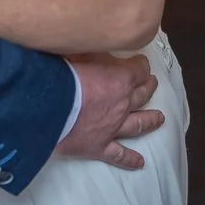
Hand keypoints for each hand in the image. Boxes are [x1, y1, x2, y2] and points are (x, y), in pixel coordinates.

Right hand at [58, 53, 166, 171]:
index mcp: (120, 78)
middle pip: (141, 95)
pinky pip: (118, 155)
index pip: (139, 70)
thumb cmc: (59, 74)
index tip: (141, 62)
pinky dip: (130, 159)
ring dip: (149, 120)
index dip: (141, 65)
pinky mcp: (99, 146)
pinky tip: (140, 163)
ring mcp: (113, 127)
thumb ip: (91, 49)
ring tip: (159, 119)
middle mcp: (122, 104)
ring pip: (137, 124)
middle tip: (152, 84)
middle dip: (148, 88)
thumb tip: (94, 42)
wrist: (45, 106)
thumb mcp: (78, 51)